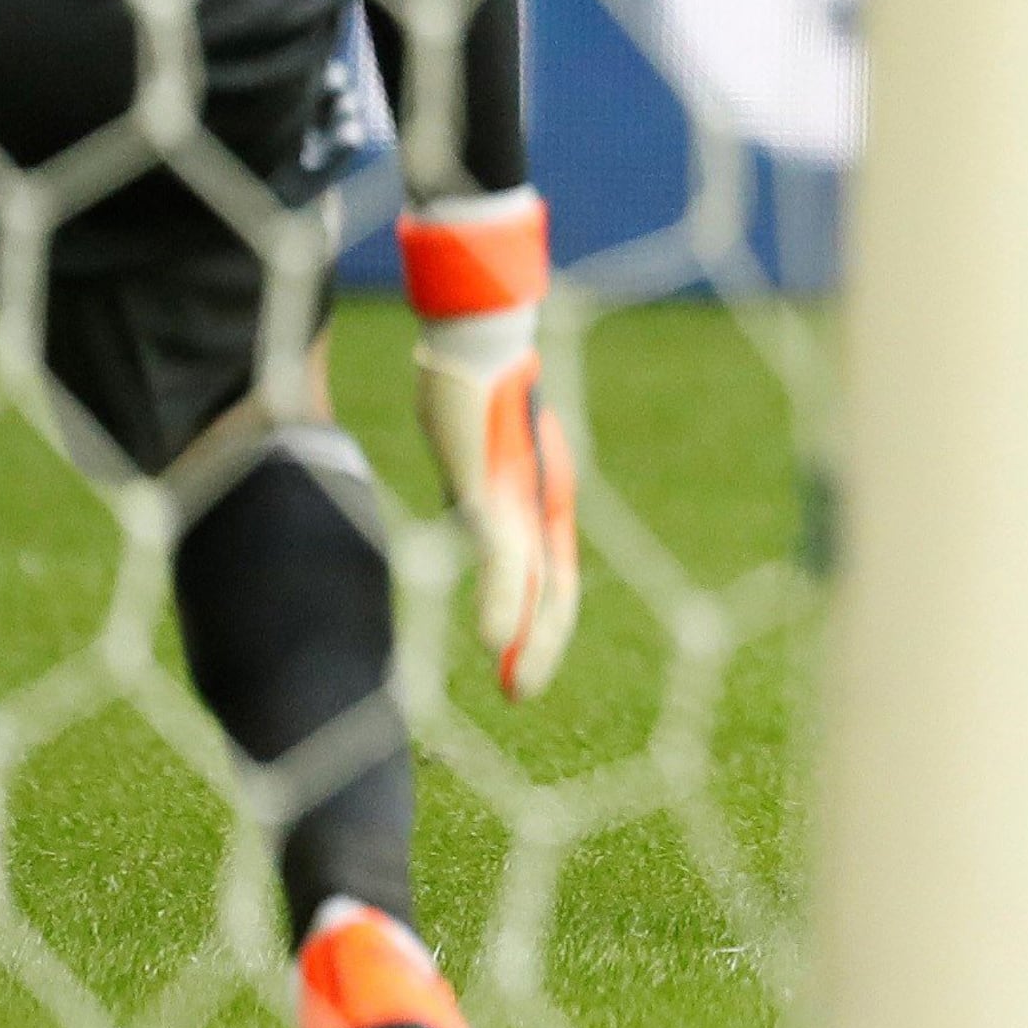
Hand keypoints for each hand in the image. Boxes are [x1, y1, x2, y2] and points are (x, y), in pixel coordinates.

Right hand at [400, 191, 579, 703]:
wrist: (482, 331)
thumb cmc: (482, 387)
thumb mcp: (485, 454)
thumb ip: (486, 494)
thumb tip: (477, 515)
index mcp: (536, 501)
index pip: (550, 576)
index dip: (543, 627)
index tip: (523, 676)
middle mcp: (536, 501)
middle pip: (549, 585)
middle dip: (541, 644)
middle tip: (524, 696)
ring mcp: (517, 493)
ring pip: (529, 575)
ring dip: (526, 632)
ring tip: (520, 684)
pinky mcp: (491, 483)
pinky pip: (500, 549)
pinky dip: (500, 596)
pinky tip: (495, 638)